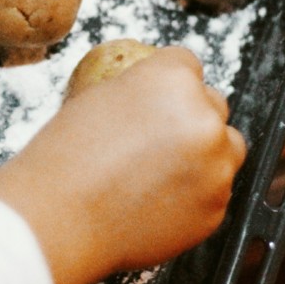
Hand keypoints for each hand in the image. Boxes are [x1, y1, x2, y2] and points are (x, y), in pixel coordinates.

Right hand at [0, 47, 245, 283]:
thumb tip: (160, 98)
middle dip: (190, 117)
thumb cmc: (66, 160)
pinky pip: (216, 192)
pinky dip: (195, 195)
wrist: (59, 219)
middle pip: (213, 104)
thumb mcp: (99, 98)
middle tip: (156, 140)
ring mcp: (215, 165)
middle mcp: (203, 117)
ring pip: (226, 149)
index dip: (169, 84)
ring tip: (159, 172)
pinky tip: (158, 199)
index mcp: (173, 79)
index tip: (158, 100)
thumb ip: (142, 91)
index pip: (188, 64)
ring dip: (203, 155)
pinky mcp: (216, 207)